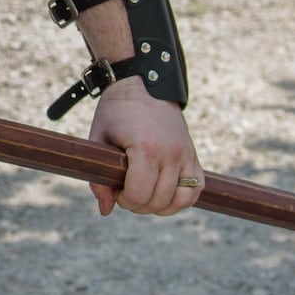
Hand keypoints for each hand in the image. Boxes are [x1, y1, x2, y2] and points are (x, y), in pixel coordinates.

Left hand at [86, 79, 202, 217]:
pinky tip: (165, 193)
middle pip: (158, 201)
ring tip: (146, 194)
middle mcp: (171, 153)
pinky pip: (196, 189)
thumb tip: (106, 210)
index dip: (124, 200)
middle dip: (138, 204)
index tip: (117, 190)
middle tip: (127, 191)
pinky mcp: (193, 155)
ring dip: (161, 206)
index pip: (139, 196)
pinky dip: (182, 199)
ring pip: (181, 200)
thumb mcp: (98, 141)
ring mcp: (186, 154)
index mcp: (146, 148)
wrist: (142, 84)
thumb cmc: (115, 113)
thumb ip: (98, 179)